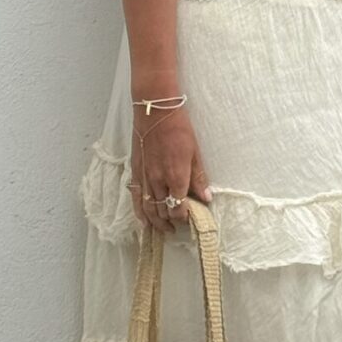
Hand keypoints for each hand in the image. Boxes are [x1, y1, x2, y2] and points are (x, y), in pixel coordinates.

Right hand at [128, 104, 212, 232]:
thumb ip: (199, 178)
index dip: (184, 217)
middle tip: (177, 227)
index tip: (189, 218)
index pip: (179, 208)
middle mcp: (158, 181)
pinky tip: (144, 220)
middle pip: (163, 211)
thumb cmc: (178, 129)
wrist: (155, 112)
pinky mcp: (134, 172)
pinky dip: (139, 212)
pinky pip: (135, 198)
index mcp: (176, 177)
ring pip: (148, 209)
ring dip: (155, 222)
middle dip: (171, 222)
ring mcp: (144, 177)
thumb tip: (207, 197)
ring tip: (164, 229)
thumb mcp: (195, 153)